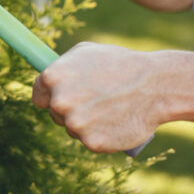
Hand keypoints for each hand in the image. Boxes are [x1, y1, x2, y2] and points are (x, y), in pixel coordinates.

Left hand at [33, 42, 167, 152]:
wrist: (154, 85)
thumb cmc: (120, 64)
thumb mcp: (86, 52)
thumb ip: (62, 66)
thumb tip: (47, 77)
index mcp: (52, 77)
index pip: (38, 96)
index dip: (50, 97)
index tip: (62, 98)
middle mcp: (60, 101)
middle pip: (55, 114)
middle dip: (70, 109)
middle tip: (94, 101)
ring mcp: (75, 124)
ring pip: (73, 129)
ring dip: (86, 123)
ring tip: (108, 108)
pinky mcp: (92, 142)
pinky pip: (90, 141)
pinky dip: (100, 136)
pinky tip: (114, 122)